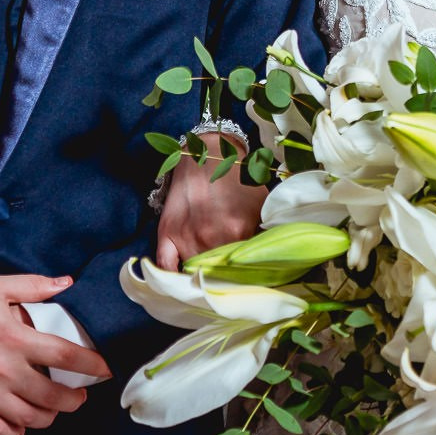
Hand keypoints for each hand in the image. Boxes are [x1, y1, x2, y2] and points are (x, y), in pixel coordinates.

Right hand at [0, 274, 109, 434]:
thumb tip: (66, 282)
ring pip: (30, 418)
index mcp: (14, 337)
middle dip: (74, 399)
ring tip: (52, 410)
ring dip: (47, 417)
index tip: (104, 368)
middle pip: (54, 396)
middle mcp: (3, 369)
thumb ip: (33, 286)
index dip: (92, 364)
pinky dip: (14, 431)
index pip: (66, 354)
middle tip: (79, 396)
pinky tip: (19, 423)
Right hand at [155, 135, 266, 269]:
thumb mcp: (261, 204)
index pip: (244, 269)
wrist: (206, 155)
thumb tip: (270, 259)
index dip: (247, 274)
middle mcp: (210, 237)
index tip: (249, 275)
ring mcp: (186, 237)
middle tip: (230, 277)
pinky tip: (183, 279)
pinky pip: (165, 266)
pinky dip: (173, 276)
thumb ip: (265, 233)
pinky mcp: (166, 233)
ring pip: (195, 273)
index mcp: (238, 231)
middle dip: (226, 276)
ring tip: (210, 276)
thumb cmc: (236, 180)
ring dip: (203, 276)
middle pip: (218, 274)